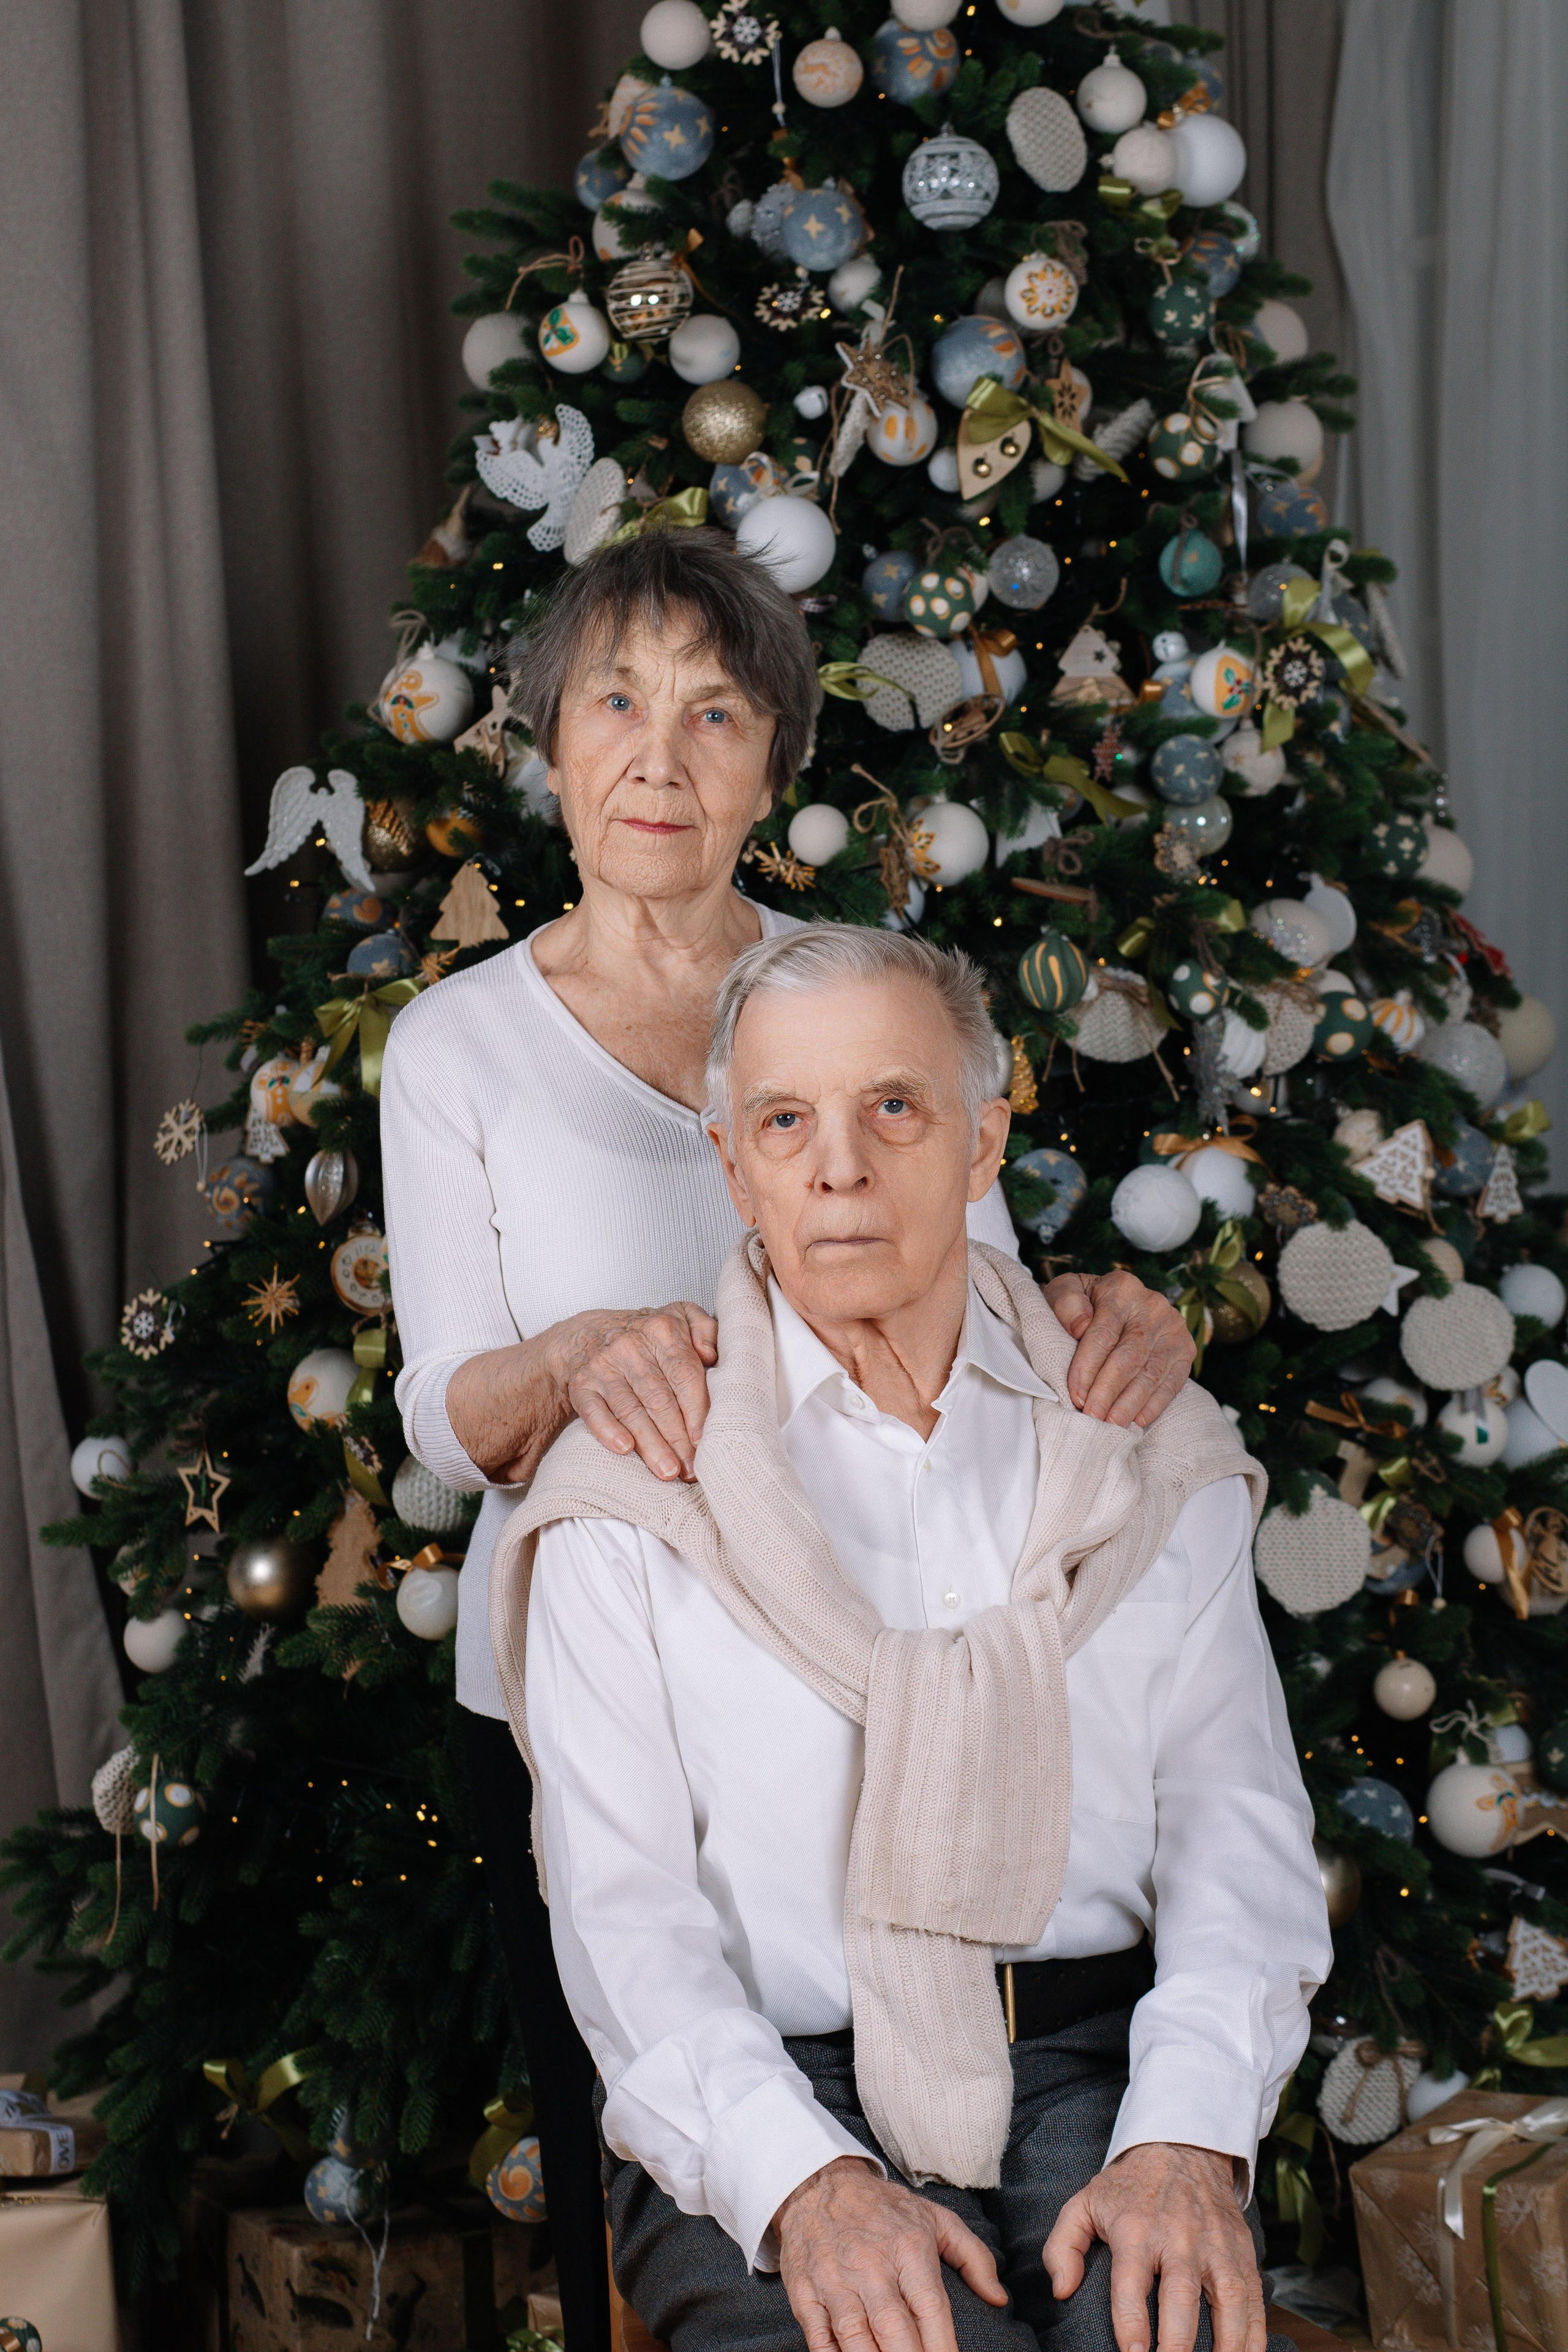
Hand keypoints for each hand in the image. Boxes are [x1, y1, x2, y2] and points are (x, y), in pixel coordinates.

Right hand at [549, 1302, 717, 1480]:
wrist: (592, 1333)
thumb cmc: (648, 1335)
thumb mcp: (682, 1317)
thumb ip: (706, 1329)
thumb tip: (710, 1355)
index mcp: (662, 1329)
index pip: (684, 1374)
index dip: (697, 1411)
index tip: (705, 1440)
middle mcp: (631, 1346)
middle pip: (659, 1398)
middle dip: (677, 1438)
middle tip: (691, 1468)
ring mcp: (604, 1365)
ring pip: (631, 1410)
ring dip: (650, 1444)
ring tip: (668, 1471)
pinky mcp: (581, 1384)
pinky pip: (594, 1411)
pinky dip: (608, 1430)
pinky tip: (625, 1449)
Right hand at [776, 2156, 1005, 2351]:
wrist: (818, 2183)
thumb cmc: (883, 2209)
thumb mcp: (935, 2218)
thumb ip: (973, 2257)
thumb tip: (999, 2299)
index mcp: (908, 2247)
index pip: (930, 2307)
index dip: (943, 2346)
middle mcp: (871, 2264)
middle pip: (893, 2328)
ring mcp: (834, 2280)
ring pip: (855, 2336)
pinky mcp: (805, 2292)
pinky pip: (819, 2337)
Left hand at [1042, 2143, 1259, 2351]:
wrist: (1182, 2147)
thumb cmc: (1130, 2187)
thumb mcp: (1085, 2203)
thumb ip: (1063, 2246)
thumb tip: (1061, 2290)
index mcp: (1136, 2230)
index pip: (1131, 2284)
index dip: (1131, 2324)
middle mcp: (1178, 2239)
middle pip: (1181, 2298)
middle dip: (1178, 2345)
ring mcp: (1215, 2246)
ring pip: (1227, 2301)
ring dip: (1226, 2345)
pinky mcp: (1241, 2251)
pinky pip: (1254, 2296)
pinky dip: (1255, 2332)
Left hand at [1043, 1270, 1195, 1428]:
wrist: (1112, 1303)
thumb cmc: (1081, 1305)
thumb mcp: (1063, 1293)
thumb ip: (1066, 1303)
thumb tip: (1080, 1326)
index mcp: (1121, 1289)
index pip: (1103, 1333)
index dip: (1088, 1367)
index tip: (1075, 1395)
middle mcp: (1152, 1306)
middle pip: (1130, 1356)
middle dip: (1108, 1391)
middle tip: (1092, 1417)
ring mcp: (1173, 1329)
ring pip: (1151, 1373)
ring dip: (1130, 1403)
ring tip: (1111, 1425)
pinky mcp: (1186, 1350)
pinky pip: (1172, 1383)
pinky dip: (1154, 1405)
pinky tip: (1136, 1421)